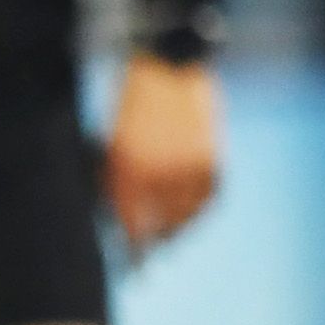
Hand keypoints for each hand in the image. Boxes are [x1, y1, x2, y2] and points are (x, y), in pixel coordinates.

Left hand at [102, 56, 220, 251]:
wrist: (168, 65)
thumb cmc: (130, 104)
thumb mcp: (112, 143)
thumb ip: (114, 179)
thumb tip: (119, 214)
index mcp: (129, 167)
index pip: (130, 219)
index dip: (130, 243)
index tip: (129, 259)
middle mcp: (161, 171)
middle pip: (158, 223)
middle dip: (151, 242)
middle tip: (147, 257)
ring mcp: (190, 166)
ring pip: (186, 215)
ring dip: (177, 232)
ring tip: (167, 242)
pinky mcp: (212, 157)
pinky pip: (208, 198)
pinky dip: (199, 212)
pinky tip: (189, 220)